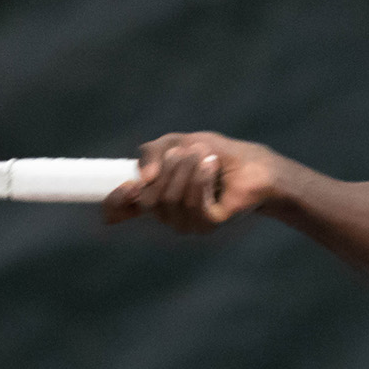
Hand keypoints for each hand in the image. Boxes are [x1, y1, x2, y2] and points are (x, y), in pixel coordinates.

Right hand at [101, 131, 279, 232]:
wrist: (252, 164)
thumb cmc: (213, 154)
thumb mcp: (176, 143)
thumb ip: (151, 153)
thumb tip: (143, 179)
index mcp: (153, 197)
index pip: (120, 211)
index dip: (116, 203)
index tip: (128, 186)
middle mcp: (166, 215)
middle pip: (149, 199)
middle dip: (168, 168)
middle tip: (188, 151)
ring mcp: (187, 223)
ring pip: (171, 200)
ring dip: (187, 169)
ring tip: (204, 155)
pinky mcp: (208, 225)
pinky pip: (194, 204)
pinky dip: (201, 179)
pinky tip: (212, 166)